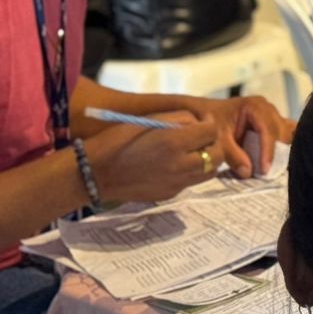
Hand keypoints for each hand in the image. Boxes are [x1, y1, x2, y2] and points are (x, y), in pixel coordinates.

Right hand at [88, 111, 218, 202]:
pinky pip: (192, 181)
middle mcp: (180, 166)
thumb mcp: (150, 120)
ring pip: (210, 172)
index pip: (211, 131)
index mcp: (174, 143)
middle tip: (202, 135)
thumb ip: (181, 118)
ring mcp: (176, 183)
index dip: (209, 122)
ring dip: (207, 159)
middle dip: (214, 143)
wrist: (95, 173)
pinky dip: (192, 170)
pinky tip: (176, 163)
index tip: (202, 119)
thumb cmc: (119, 140)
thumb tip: (201, 122)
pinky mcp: (170, 194)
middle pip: (217, 155)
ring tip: (192, 149)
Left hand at [190, 94, 295, 178]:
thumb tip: (248, 173)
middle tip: (268, 174)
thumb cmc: (210, 122)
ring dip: (282, 152)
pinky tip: (281, 164)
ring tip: (276, 171)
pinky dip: (282, 150)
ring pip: (287, 135)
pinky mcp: (272, 127)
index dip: (268, 150)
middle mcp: (268, 110)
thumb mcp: (218, 138)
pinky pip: (285, 137)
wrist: (205, 115)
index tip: (264, 169)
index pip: (268, 129)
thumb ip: (232, 155)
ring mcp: (272, 118)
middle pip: (281, 133)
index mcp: (255, 106)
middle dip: (277, 153)